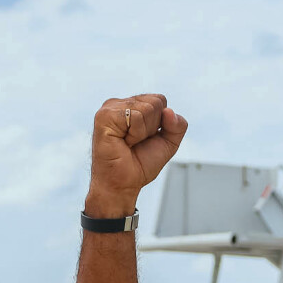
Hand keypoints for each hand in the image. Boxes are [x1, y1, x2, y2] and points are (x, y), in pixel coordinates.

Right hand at [86, 93, 187, 216]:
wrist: (124, 183)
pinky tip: (123, 142)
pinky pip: (136, 116)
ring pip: (147, 108)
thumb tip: (169, 111)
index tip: (146, 138)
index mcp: (133, 105)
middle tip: (136, 141)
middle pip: (156, 102)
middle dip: (153, 127)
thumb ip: (178, 126)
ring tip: (129, 142)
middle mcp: (121, 103)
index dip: (161, 123)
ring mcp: (110, 108)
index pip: (160, 99)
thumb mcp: (168, 143)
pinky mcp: (105, 116)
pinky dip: (136, 134)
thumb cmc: (141, 163)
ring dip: (143, 132)